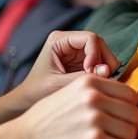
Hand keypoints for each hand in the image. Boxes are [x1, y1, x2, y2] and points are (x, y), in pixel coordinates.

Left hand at [0, 31, 120, 126]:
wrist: (28, 100)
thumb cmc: (38, 91)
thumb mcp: (58, 85)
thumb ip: (82, 78)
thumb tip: (108, 71)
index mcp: (58, 40)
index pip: (90, 38)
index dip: (96, 55)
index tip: (91, 74)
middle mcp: (69, 42)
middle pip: (99, 44)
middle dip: (105, 61)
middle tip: (105, 80)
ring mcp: (77, 52)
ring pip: (102, 54)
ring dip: (106, 68)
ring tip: (102, 84)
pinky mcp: (82, 63)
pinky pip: (100, 64)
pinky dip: (104, 74)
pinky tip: (101, 86)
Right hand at [0, 74, 137, 138]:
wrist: (25, 138)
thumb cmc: (47, 118)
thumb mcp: (70, 91)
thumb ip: (96, 91)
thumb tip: (126, 98)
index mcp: (89, 82)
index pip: (130, 93)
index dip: (128, 107)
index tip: (119, 117)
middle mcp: (94, 97)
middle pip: (135, 112)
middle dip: (129, 125)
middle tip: (116, 133)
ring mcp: (95, 119)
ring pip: (133, 132)